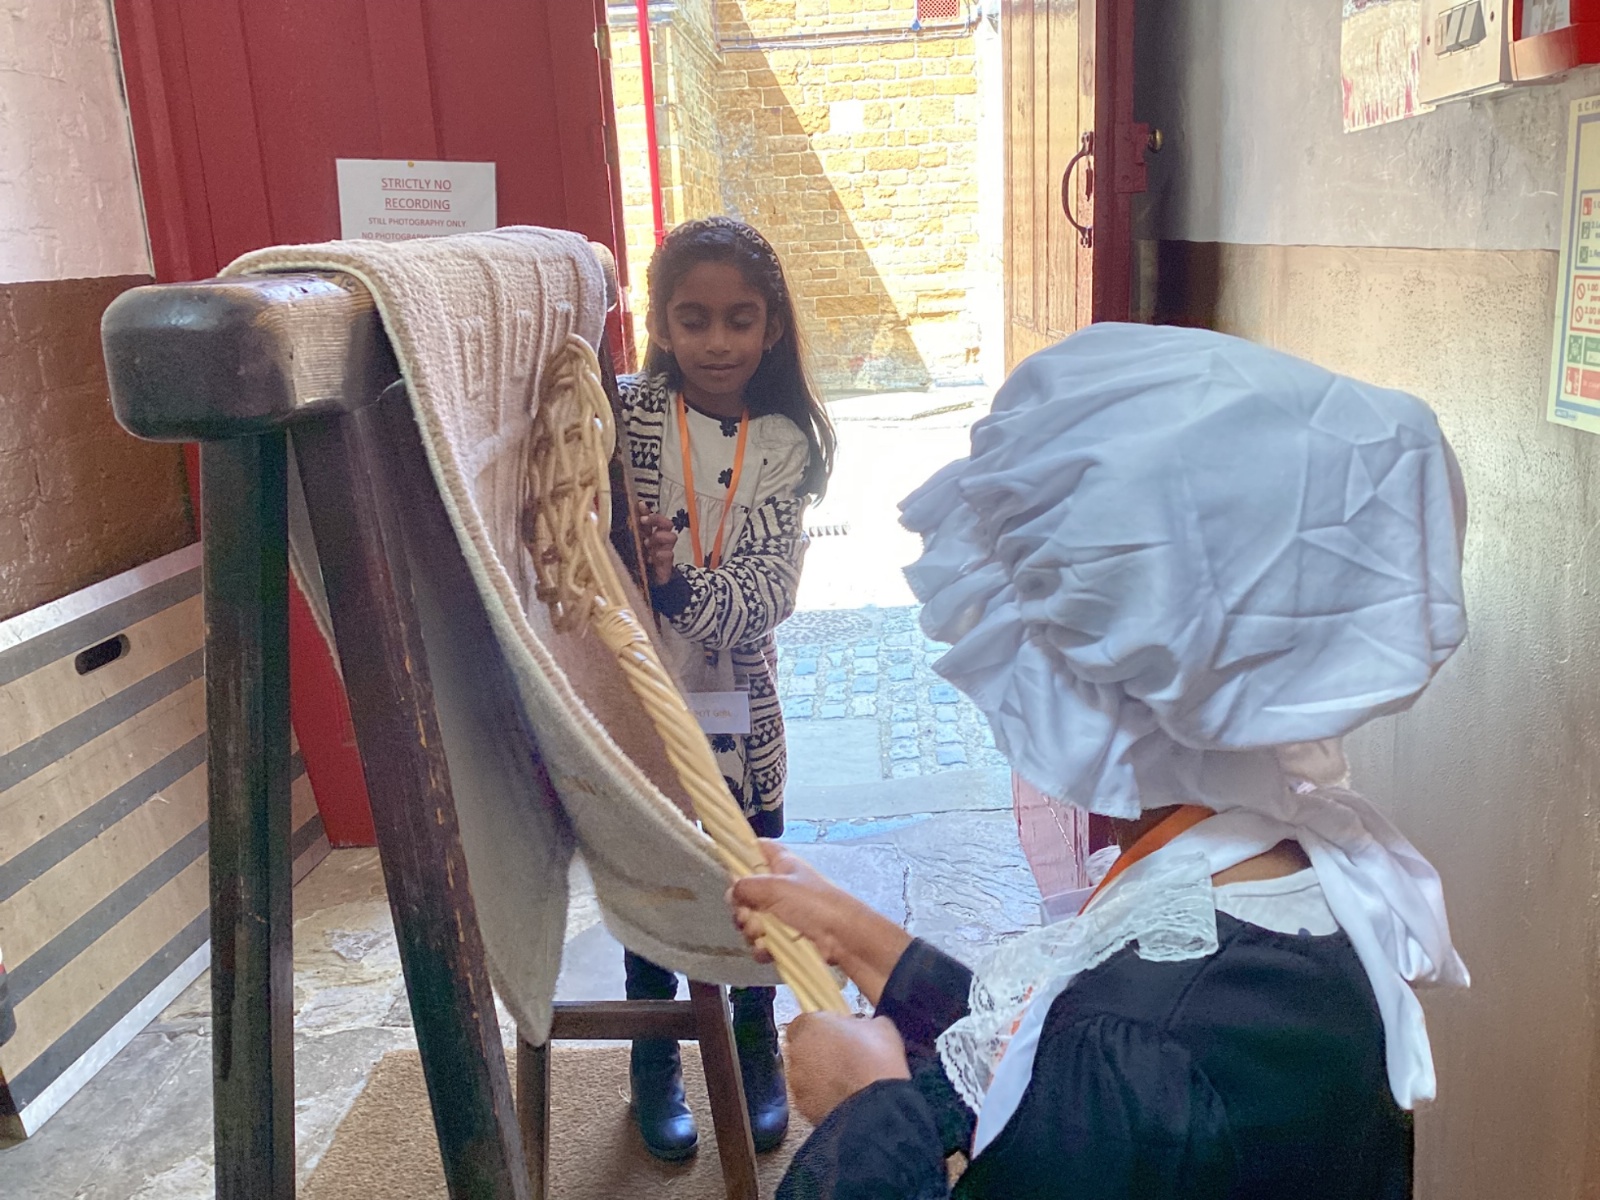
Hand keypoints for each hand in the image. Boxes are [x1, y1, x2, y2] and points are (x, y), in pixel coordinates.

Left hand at [637, 501, 677, 586]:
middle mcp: (659, 540)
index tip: (640, 505)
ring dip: (659, 537)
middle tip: (645, 521)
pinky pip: (669, 554)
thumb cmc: (639, 563)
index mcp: (649, 534)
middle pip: (667, 523)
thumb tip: (616, 519)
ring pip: (672, 536)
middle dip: (657, 519)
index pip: (651, 518)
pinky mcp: (667, 563)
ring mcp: (664, 550)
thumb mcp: (632, 547)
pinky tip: (652, 558)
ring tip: (647, 543)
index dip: (647, 511)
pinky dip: (661, 554)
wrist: (648, 584)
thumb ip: (629, 534)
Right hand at [728, 841, 859, 966]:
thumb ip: (746, 887)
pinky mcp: (785, 937)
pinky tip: (767, 950)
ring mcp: (782, 912)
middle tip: (748, 915)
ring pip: (751, 919)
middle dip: (742, 908)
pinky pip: (761, 941)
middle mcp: (780, 886)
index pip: (757, 848)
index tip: (730, 869)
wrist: (842, 938)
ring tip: (762, 934)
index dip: (741, 854)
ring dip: (751, 930)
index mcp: (781, 864)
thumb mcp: (775, 887)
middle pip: (746, 892)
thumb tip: (732, 892)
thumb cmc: (814, 904)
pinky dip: (762, 948)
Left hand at [784, 1013, 909, 1124]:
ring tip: (849, 1083)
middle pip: (804, 1049)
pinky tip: (845, 1099)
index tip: (838, 1035)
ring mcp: (798, 1082)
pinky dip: (823, 1099)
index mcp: (812, 1025)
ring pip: (806, 1076)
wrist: (878, 1106)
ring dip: (821, 1077)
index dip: (823, 1029)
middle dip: (821, 1053)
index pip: (804, 1022)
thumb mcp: (881, 1028)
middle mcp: (798, 1052)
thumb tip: (863, 1027)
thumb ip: (862, 1023)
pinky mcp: (804, 1107)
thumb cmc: (878, 1063)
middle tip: (846, 1058)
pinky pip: (812, 1099)